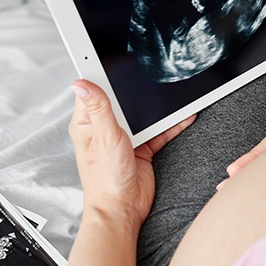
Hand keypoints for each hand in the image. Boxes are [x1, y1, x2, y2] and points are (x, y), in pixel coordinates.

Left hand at [68, 79, 195, 228]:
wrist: (122, 211)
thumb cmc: (105, 180)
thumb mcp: (104, 137)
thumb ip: (98, 108)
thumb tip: (81, 81)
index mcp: (87, 122)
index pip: (93, 89)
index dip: (101, 71)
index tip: (110, 54)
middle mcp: (104, 127)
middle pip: (122, 98)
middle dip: (137, 86)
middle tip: (150, 69)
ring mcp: (124, 137)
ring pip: (144, 113)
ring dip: (158, 105)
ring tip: (172, 91)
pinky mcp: (142, 148)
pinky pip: (159, 131)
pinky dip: (172, 123)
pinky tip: (185, 115)